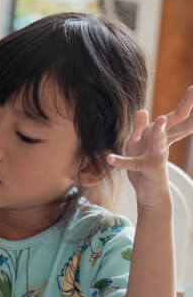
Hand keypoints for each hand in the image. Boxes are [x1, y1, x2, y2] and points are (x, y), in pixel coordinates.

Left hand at [108, 87, 192, 207]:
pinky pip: (132, 164)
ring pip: (158, 142)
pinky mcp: (146, 169)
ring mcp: (157, 156)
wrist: (150, 192)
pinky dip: (121, 162)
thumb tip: (142, 110)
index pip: (175, 117)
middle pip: (175, 124)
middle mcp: (162, 143)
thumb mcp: (139, 143)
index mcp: (161, 135)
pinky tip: (110, 158)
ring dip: (158, 131)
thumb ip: (140, 127)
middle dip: (185, 109)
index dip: (186, 104)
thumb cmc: (144, 165)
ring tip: (159, 120)